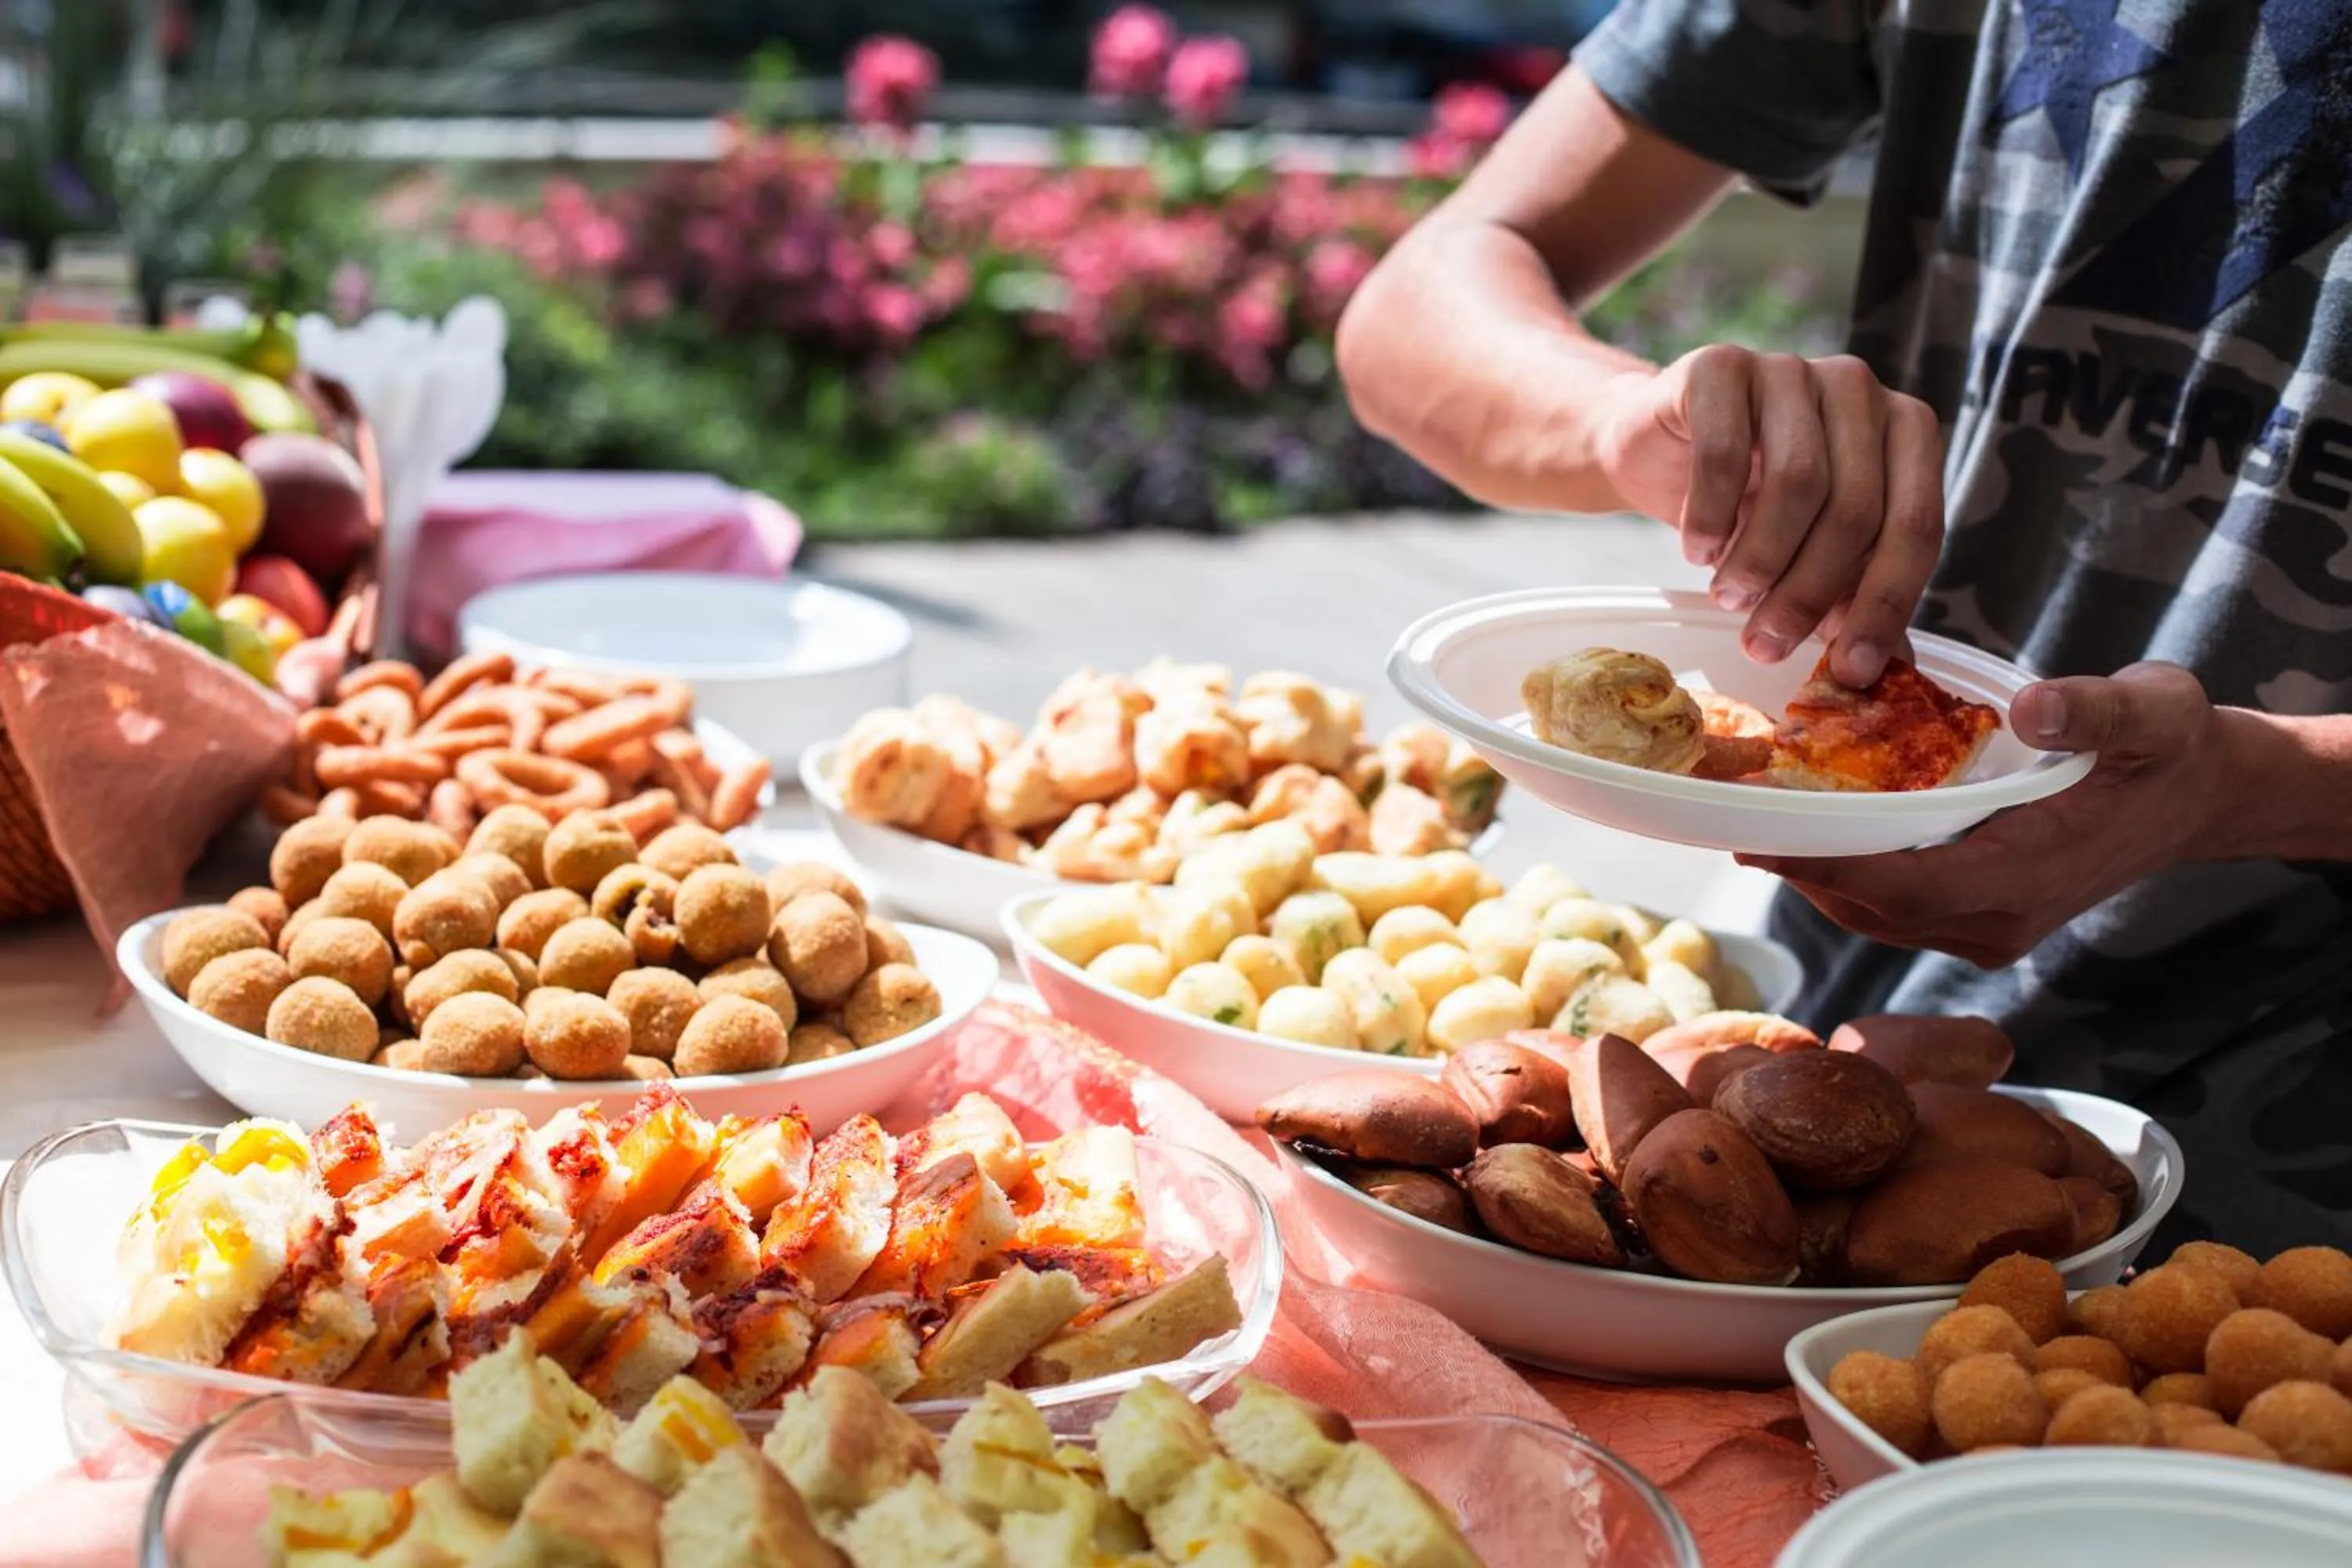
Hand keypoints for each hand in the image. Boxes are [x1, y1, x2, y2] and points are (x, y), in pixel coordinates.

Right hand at [1590, 346, 1944, 686]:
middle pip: (1855, 507)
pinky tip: (1698, 549)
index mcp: (1903, 428)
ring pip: (1796, 481)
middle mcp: (1857, 387)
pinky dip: (1710, 517)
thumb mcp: (1809, 551)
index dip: (1887, 602)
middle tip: (1766, 643)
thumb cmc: (1745, 502)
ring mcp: (1790, 367)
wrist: (1657, 448)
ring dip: (1759, 558)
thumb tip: (1891, 673)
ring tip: (1729, 597)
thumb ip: (1852, 596)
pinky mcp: (1721, 365)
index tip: (1853, 668)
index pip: (1916, 522)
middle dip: (1809, 591)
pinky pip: (1724, 453)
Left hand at [1737, 664, 2231, 966]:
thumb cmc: (2173, 747)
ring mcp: (1986, 925)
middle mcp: (1996, 919)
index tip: (1755, 840)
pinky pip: (1894, 903)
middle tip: (1725, 819)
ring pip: (1874, 912)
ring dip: (1814, 871)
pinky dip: (1847, 870)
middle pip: (1869, 907)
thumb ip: (2095, 708)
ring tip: (1749, 820)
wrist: (2203, 793)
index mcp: (2026, 879)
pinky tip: (1810, 827)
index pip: (1901, 887)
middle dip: (1797, 867)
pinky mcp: (1979, 915)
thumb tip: (2031, 707)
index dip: (1824, 867)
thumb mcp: (2154, 710)